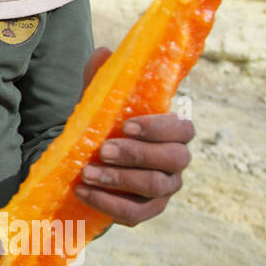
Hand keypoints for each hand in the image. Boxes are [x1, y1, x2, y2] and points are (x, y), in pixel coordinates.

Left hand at [75, 47, 193, 225]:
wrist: (83, 163)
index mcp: (170, 132)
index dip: (158, 128)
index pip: (182, 130)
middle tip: (103, 150)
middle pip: (172, 159)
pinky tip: (84, 192)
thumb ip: (101, 79)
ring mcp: (163, 189)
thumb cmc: (100, 129)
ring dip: (119, 180)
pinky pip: (135, 214)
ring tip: (87, 173)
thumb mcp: (98, 104)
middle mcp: (174, 161)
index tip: (126, 125)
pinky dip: (109, 203)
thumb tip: (104, 52)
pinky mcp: (146, 212)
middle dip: (137, 155)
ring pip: (154, 186)